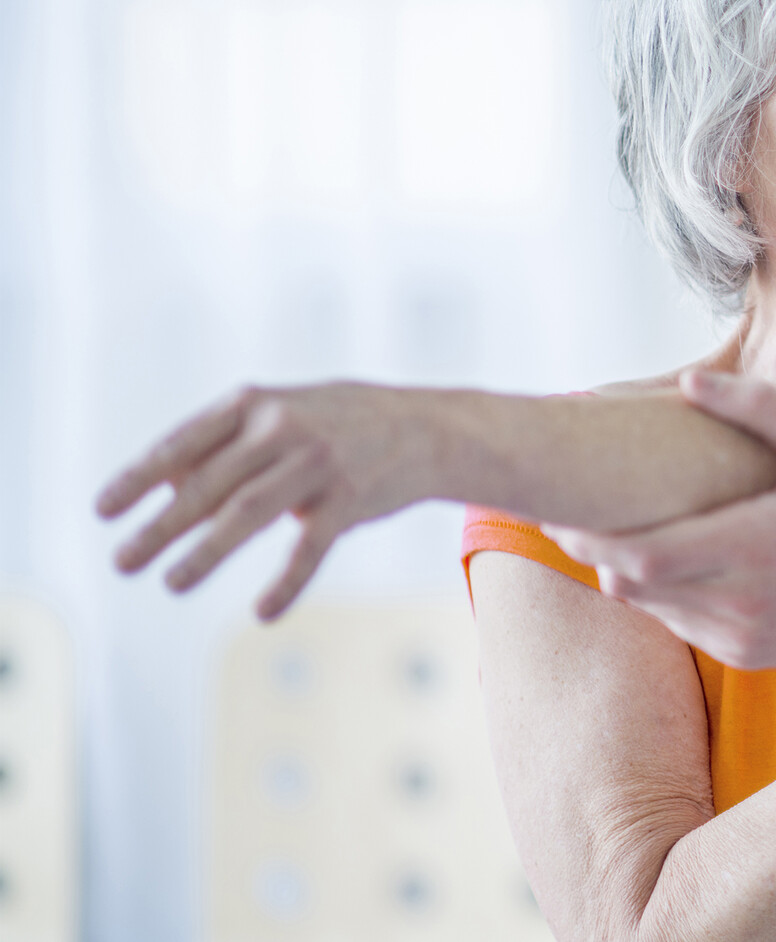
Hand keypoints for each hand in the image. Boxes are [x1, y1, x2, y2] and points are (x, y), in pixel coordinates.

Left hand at [96, 381, 441, 619]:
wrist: (429, 428)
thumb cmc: (340, 423)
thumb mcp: (282, 414)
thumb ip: (227, 445)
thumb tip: (165, 490)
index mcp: (257, 403)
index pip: (183, 442)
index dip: (140, 477)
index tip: (102, 511)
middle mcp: (284, 428)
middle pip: (208, 485)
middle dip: (160, 527)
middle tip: (123, 562)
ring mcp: (319, 462)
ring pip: (248, 514)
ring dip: (205, 553)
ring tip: (171, 583)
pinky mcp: (352, 499)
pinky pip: (310, 549)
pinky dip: (286, 584)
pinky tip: (262, 613)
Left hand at [553, 370, 775, 673]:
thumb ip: (762, 409)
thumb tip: (690, 382)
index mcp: (748, 547)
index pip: (636, 554)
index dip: (587, 537)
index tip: (556, 511)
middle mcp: (735, 602)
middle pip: (630, 583)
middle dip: (596, 551)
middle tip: (569, 517)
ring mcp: (740, 636)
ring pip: (653, 608)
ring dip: (633, 574)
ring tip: (621, 535)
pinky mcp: (750, 655)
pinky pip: (686, 626)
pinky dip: (669, 597)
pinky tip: (682, 565)